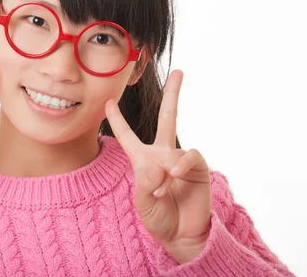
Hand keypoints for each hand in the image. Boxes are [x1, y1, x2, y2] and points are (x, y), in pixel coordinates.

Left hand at [104, 70, 210, 263]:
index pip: (127, 135)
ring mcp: (180, 160)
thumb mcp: (143, 204)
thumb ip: (145, 184)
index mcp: (143, 160)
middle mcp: (163, 154)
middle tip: (179, 71)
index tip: (108, 101)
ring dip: (166, 171)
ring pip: (173, 149)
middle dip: (173, 94)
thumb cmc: (159, 219)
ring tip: (162, 190)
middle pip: (167, 117)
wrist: (182, 236)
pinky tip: (175, 177)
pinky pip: (189, 156)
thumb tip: (156, 165)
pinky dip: (180, 166)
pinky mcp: (198, 168)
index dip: (118, 119)